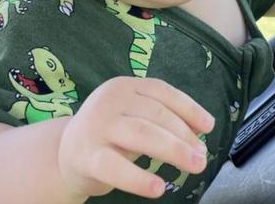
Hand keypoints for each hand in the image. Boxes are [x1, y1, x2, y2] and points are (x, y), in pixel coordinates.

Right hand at [57, 76, 214, 200]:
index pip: (161, 91)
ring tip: (195, 165)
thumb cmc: (111, 133)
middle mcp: (110, 100)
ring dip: (173, 150)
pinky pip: (116, 167)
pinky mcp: (87, 155)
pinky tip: (158, 188)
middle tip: (202, 155)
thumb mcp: (135, 117)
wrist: (66, 152)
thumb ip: (163, 119)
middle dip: (184, 135)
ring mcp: (97, 126)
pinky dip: (139, 178)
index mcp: (124, 85)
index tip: (208, 126)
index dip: (188, 107)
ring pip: (141, 134)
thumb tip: (200, 132)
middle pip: (155, 113)